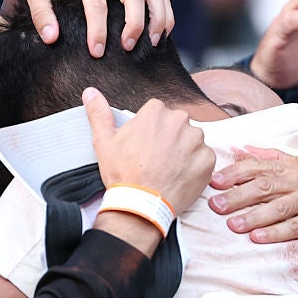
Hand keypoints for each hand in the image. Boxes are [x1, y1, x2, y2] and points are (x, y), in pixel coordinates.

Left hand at [14, 0, 172, 56]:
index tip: (96, 52)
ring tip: (152, 43)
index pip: (97, 2)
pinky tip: (160, 33)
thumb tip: (51, 37)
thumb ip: (40, 14)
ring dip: (157, 16)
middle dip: (134, 23)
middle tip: (127, 48)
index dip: (98, 30)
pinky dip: (163, 11)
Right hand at [86, 88, 213, 256]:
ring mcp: (196, 140)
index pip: (156, 114)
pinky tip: (179, 177)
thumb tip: (90, 92)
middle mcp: (179, 120)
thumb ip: (99, 113)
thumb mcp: (104, 141)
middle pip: (175, 125)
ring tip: (167, 169)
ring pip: (191, 140)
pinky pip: (203, 158)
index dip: (149, 131)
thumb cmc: (123, 173)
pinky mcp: (207, 159)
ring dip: (183, 151)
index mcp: (155, 112)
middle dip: (168, 139)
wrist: (141, 204)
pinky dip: (194, 166)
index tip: (143, 146)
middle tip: (154, 159)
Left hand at [208, 146, 297, 242]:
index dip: (234, 173)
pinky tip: (258, 238)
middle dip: (237, 196)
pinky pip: (296, 226)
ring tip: (232, 225)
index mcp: (291, 167)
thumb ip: (271, 158)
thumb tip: (243, 149)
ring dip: (253, 216)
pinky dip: (276, 233)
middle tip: (215, 205)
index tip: (214, 182)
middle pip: (264, 186)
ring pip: (278, 207)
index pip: (258, 166)